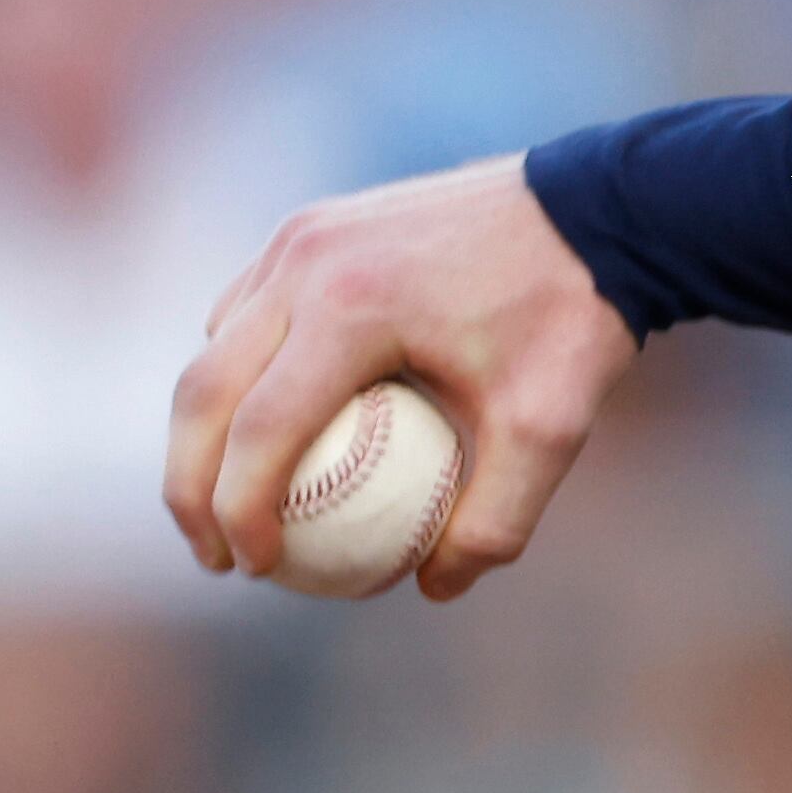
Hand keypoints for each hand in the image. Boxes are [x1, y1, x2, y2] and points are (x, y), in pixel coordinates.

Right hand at [164, 154, 638, 600]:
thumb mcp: (552, 429)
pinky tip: (268, 431)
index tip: (257, 569)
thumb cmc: (574, 317)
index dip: (239, 513)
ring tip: (229, 503)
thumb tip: (433, 586)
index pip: (260, 430)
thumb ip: (496, 520)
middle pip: (205, 392)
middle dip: (190, 486)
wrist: (601, 207)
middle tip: (217, 556)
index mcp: (351, 306)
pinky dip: (236, 375)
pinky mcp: (311, 227)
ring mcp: (301, 235)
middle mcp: (305, 262)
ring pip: (214, 349)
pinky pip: (245, 312)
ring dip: (204, 430)